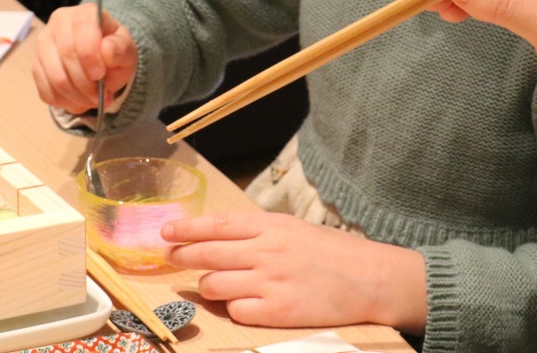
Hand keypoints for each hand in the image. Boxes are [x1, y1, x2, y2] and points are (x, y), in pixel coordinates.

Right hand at [31, 3, 136, 113]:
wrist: (102, 60)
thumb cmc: (114, 51)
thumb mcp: (126, 49)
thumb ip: (120, 49)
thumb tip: (106, 50)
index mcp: (84, 13)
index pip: (81, 28)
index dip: (89, 55)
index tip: (100, 75)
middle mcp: (58, 23)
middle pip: (65, 55)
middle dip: (85, 82)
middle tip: (101, 96)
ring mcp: (44, 44)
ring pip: (54, 76)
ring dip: (76, 96)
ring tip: (93, 100)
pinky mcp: (37, 66)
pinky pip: (45, 90)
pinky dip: (64, 102)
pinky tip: (79, 101)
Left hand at [163, 212, 426, 331]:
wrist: (369, 278)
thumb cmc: (332, 252)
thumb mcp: (294, 229)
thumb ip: (259, 233)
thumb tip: (220, 238)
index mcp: (271, 226)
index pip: (217, 225)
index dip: (187, 229)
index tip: (167, 232)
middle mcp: (266, 251)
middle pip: (207, 254)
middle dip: (183, 256)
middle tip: (170, 258)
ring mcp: (270, 282)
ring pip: (214, 285)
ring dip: (207, 287)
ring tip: (211, 286)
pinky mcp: (277, 311)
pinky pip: (235, 310)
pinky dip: (232, 307)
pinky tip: (241, 304)